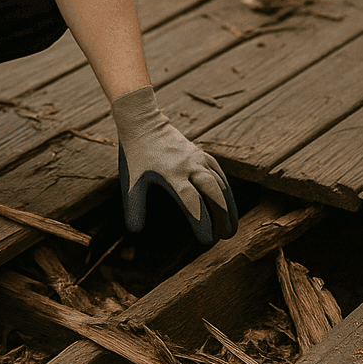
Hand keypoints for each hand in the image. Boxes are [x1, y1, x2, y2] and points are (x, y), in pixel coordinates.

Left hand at [111, 86, 237, 243]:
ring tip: (232, 227)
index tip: (207, 240)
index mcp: (171, 174)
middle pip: (212, 193)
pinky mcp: (202, 153)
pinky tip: (229, 204)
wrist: (143, 123)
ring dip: (228, 206)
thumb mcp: (131, 182)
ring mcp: (197, 158)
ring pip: (220, 184)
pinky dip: (226, 190)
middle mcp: (188, 166)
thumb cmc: (135, 155)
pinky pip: (219, 173)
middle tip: (226, 236)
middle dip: (221, 216)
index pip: (191, 202)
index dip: (201, 222)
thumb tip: (135, 231)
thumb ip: (134, 207)